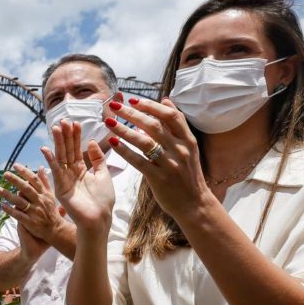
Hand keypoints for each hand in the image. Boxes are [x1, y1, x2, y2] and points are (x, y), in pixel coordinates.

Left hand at [0, 165, 65, 244]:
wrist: (56, 230)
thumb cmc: (51, 211)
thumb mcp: (50, 195)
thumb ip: (44, 181)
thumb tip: (41, 167)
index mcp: (44, 194)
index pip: (34, 180)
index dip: (25, 172)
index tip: (15, 165)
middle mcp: (40, 201)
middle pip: (26, 189)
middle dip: (16, 180)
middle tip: (5, 174)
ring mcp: (35, 212)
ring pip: (20, 202)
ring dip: (8, 195)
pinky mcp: (31, 222)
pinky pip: (19, 215)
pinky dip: (10, 210)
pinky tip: (2, 205)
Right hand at [42, 120, 114, 233]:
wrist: (99, 219)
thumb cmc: (103, 201)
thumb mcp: (104, 175)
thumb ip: (98, 159)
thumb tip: (91, 142)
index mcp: (82, 171)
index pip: (77, 150)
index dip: (76, 137)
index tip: (75, 123)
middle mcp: (71, 174)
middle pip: (67, 151)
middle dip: (65, 136)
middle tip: (63, 120)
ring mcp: (64, 180)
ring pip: (61, 157)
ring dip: (58, 143)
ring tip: (56, 128)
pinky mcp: (60, 188)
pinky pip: (55, 171)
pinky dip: (50, 160)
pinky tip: (46, 148)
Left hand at [105, 97, 212, 221]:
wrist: (194, 204)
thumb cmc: (187, 174)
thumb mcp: (188, 147)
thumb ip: (176, 125)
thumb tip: (166, 100)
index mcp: (187, 140)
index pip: (171, 115)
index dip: (151, 105)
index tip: (133, 100)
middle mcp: (180, 150)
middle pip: (154, 126)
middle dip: (132, 114)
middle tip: (115, 106)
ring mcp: (170, 164)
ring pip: (145, 142)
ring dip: (124, 130)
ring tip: (109, 122)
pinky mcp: (160, 178)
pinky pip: (139, 161)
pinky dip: (125, 151)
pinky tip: (113, 143)